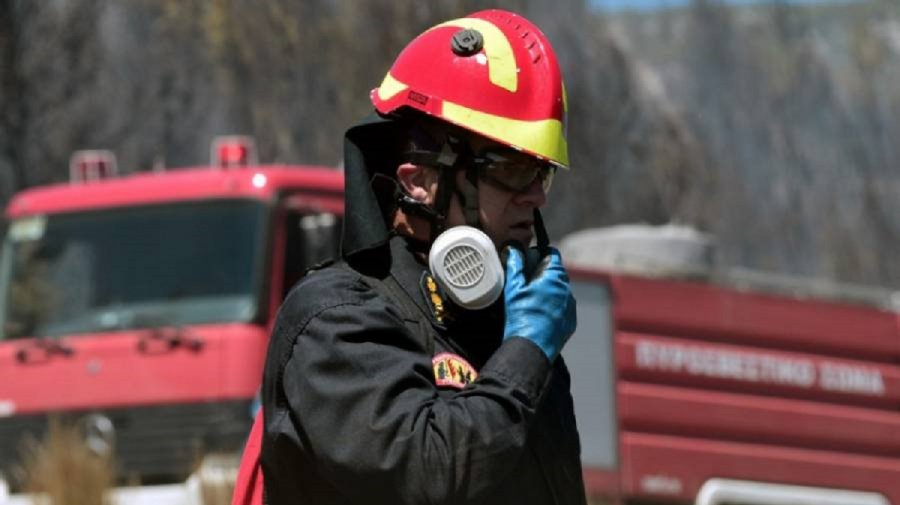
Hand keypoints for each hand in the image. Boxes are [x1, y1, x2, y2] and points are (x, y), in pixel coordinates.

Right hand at [502, 246, 576, 361]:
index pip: (552, 254)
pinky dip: (554, 307)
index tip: (530, 260)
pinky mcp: (571, 321)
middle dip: (543, 274)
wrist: (531, 348)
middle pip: (556, 273)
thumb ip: (515, 266)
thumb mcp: (513, 289)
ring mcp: (570, 306)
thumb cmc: (521, 317)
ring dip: (549, 291)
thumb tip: (514, 250)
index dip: (540, 254)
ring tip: (531, 302)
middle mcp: (566, 289)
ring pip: (560, 291)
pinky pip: (563, 307)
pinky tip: (539, 315)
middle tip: (526, 282)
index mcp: (554, 277)